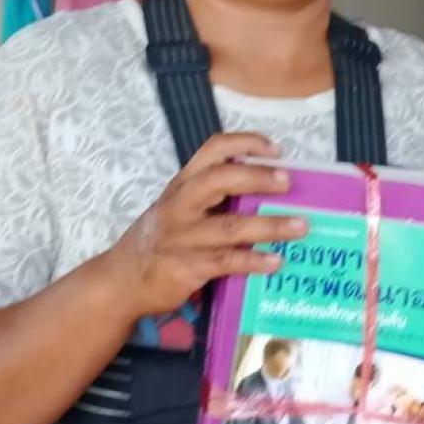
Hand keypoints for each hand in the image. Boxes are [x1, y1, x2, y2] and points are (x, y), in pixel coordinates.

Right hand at [104, 134, 305, 318]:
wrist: (123, 279)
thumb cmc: (161, 240)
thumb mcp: (179, 208)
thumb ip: (213, 198)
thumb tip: (269, 193)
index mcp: (182, 184)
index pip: (212, 150)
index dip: (245, 143)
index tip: (276, 149)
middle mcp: (180, 205)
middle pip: (220, 180)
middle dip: (257, 177)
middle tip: (288, 181)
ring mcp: (182, 237)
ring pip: (230, 226)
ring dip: (269, 226)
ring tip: (300, 226)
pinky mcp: (187, 267)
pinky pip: (226, 262)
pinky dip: (253, 261)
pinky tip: (275, 261)